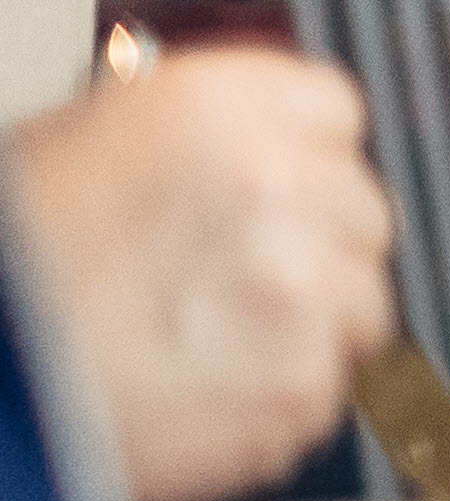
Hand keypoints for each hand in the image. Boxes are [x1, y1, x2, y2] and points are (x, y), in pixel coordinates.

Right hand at [6, 49, 395, 500]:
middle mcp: (273, 184)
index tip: (283, 183)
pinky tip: (205, 388)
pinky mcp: (301, 381)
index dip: (303, 153)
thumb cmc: (6, 270)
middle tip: (235, 276)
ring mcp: (299, 286)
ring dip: (310, 320)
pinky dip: (282, 393)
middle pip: (358, 206)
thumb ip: (187, 137)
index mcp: (214, 107)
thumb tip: (240, 141)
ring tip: (210, 339)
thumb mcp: (75, 149)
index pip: (331, 109)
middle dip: (314, 242)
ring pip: (362, 297)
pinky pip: (329, 381)